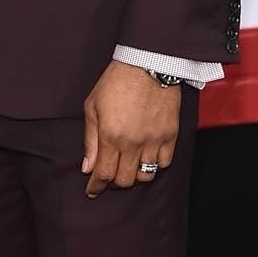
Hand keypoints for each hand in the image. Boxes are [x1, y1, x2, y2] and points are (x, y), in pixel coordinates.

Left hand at [82, 60, 180, 198]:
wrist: (147, 64)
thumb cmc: (116, 82)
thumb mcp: (93, 106)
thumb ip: (90, 139)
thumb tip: (87, 167)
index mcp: (111, 136)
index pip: (104, 174)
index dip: (96, 187)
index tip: (92, 192)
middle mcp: (133, 143)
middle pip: (125, 180)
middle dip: (114, 182)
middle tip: (109, 176)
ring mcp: (154, 140)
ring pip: (146, 176)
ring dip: (134, 176)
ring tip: (127, 167)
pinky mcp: (170, 136)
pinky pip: (164, 163)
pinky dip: (154, 166)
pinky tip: (146, 158)